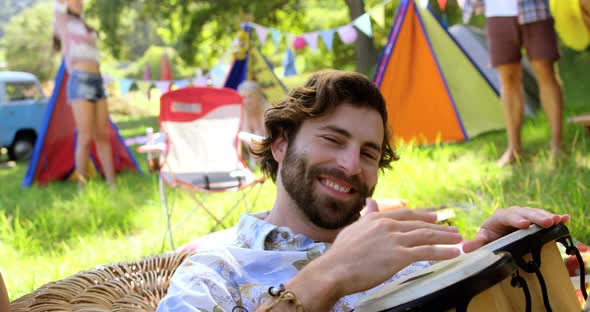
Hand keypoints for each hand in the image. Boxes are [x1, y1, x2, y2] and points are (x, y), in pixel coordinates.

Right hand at [304, 198, 461, 298]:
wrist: (334, 270)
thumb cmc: (340, 254)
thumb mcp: (354, 229)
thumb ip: (367, 216)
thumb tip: (371, 202)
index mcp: (377, 219)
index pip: (406, 214)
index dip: (423, 215)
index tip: (435, 216)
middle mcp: (388, 225)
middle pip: (420, 224)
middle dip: (439, 226)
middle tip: (453, 228)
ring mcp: (395, 240)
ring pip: (427, 236)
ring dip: (445, 237)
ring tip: (458, 239)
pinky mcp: (399, 256)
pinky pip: (427, 252)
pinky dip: (443, 252)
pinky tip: (454, 253)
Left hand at [462, 206, 569, 251]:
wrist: (496, 234)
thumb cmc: (489, 236)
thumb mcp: (482, 239)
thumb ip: (476, 243)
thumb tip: (464, 247)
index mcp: (499, 217)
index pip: (507, 216)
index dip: (515, 220)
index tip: (524, 225)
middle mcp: (513, 213)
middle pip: (524, 213)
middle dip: (535, 217)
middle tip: (546, 222)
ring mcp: (525, 215)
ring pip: (535, 214)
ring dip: (546, 216)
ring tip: (556, 220)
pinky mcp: (534, 220)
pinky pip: (544, 217)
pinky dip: (555, 217)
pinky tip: (564, 218)